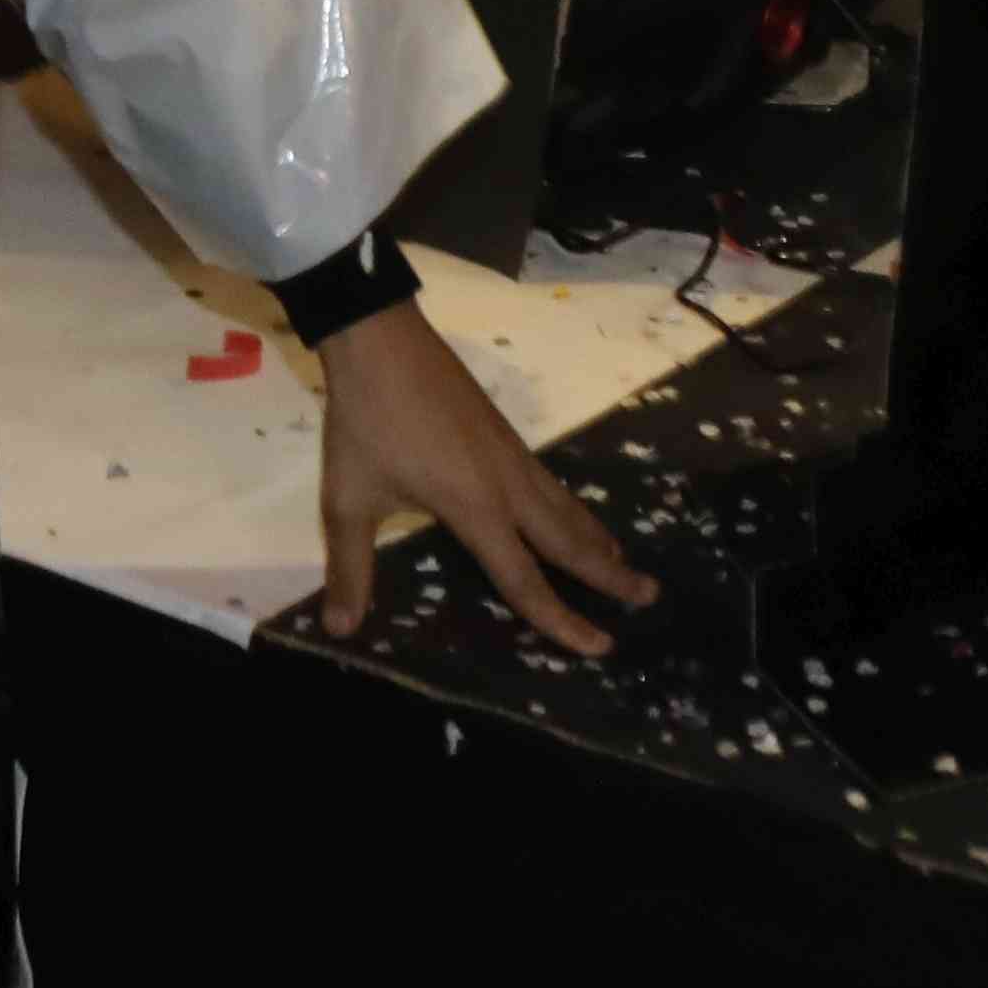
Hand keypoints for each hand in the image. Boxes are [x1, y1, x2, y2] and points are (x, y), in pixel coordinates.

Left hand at [314, 297, 654, 657]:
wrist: (382, 340)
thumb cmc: (367, 422)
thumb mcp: (348, 500)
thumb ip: (350, 567)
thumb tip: (338, 629)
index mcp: (476, 508)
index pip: (526, 580)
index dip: (562, 620)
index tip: (600, 647)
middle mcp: (508, 485)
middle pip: (569, 541)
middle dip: (610, 575)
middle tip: (650, 598)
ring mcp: (512, 455)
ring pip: (566, 508)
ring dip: (598, 539)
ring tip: (625, 564)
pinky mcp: (506, 434)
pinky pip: (552, 485)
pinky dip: (575, 510)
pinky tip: (571, 514)